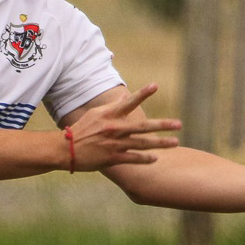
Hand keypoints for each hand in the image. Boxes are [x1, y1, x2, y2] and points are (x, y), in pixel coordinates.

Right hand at [64, 83, 180, 170]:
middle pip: (143, 126)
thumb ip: (112, 107)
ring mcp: (115, 144)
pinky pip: (134, 158)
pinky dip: (145, 158)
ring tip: (175, 142)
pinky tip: (156, 158)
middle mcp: (115, 128)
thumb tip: (124, 96)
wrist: (66, 149)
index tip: (155, 85)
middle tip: (179, 124)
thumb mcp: (95, 114)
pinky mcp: (113, 158)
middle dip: (163, 125)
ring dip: (161, 143)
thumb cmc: (81, 130)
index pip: (129, 102)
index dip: (142, 93)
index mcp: (110, 115)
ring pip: (143, 143)